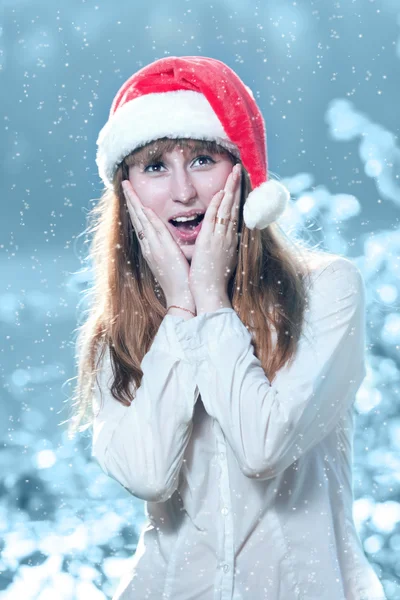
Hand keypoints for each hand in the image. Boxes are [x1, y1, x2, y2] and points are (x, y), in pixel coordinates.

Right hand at [121, 180, 194, 308]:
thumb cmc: (180, 281)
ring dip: (135, 204)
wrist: (181, 297)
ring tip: (128, 188)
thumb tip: (170, 240)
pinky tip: (144, 207)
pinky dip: (149, 219)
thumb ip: (169, 249)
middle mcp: (150, 247)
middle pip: (137, 219)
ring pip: (142, 222)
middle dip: (131, 201)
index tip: (131, 195)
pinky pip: (155, 232)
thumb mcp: (171, 261)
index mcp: (152, 249)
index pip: (141, 224)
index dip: (135, 208)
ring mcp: (155, 249)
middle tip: (124, 184)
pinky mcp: (163, 252)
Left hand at [188, 163, 240, 301]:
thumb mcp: (223, 259)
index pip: (234, 213)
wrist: (211, 293)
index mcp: (229, 240)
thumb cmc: (214, 279)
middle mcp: (228, 236)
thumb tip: (228, 238)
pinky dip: (219, 205)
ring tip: (234, 173)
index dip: (236, 197)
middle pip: (234, 206)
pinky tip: (222, 192)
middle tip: (238, 169)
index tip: (236, 183)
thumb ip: (224, 246)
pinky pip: (215, 218)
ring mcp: (220, 238)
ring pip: (228, 209)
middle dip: (236, 187)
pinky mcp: (210, 241)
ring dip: (231, 189)